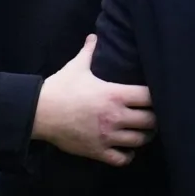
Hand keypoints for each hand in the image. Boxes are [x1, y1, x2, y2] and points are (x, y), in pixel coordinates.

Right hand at [32, 35, 154, 166]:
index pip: (149, 97)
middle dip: (154, 119)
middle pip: (151, 121)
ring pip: (139, 141)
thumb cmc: (60, 88)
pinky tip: (126, 149)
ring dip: (143, 136)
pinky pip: (122, 159)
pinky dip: (127, 156)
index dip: (156, 97)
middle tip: (151, 116)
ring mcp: (108, 136)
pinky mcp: (98, 151)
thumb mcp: (76, 67)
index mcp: (115, 94)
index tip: (154, 96)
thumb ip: (89, 51)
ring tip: (142, 132)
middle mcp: (115, 116)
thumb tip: (93, 36)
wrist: (38, 112)